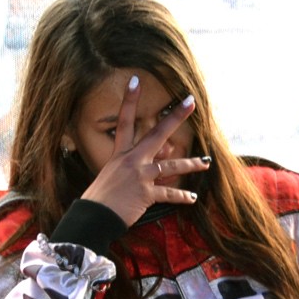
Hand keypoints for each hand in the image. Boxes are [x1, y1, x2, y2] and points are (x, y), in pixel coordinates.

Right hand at [79, 78, 207, 225]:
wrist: (93, 217)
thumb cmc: (98, 199)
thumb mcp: (108, 177)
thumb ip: (125, 171)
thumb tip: (140, 171)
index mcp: (120, 155)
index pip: (125, 121)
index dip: (129, 100)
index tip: (136, 81)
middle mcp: (132, 161)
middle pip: (157, 134)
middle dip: (175, 117)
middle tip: (190, 102)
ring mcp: (140, 176)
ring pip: (171, 166)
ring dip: (191, 164)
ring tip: (206, 162)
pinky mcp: (146, 194)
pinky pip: (169, 194)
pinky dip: (182, 196)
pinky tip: (192, 197)